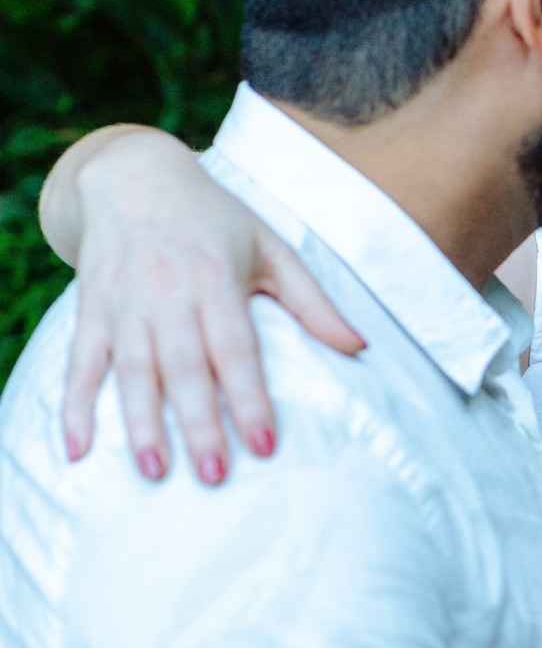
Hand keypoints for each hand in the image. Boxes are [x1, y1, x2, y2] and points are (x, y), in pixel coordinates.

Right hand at [64, 129, 364, 481]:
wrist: (132, 174)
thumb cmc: (215, 218)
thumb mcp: (271, 247)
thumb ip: (313, 302)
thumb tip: (360, 347)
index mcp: (216, 279)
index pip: (235, 348)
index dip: (249, 397)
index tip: (266, 444)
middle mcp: (167, 293)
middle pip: (183, 366)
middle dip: (198, 422)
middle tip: (213, 473)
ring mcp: (124, 303)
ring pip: (131, 369)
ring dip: (140, 422)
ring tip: (154, 469)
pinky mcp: (91, 310)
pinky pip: (80, 363)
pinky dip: (75, 406)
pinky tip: (78, 448)